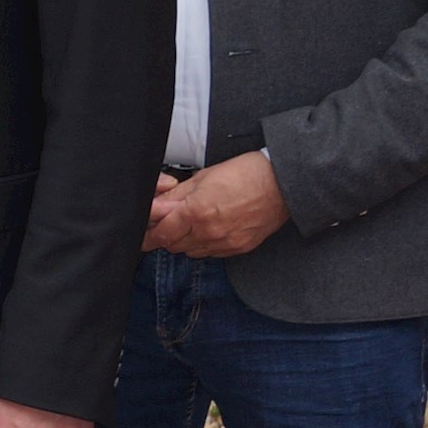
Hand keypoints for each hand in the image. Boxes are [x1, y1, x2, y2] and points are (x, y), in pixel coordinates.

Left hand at [147, 151, 286, 259]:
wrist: (283, 183)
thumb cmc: (245, 174)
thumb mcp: (202, 177)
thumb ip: (175, 196)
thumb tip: (155, 207)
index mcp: (196, 212)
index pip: (161, 234)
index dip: (149, 234)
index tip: (144, 232)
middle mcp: (209, 232)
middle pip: (173, 245)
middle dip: (167, 235)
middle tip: (170, 221)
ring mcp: (225, 243)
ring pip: (191, 252)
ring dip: (185, 241)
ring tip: (194, 222)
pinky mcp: (238, 249)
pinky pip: (211, 253)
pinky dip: (205, 244)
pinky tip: (211, 228)